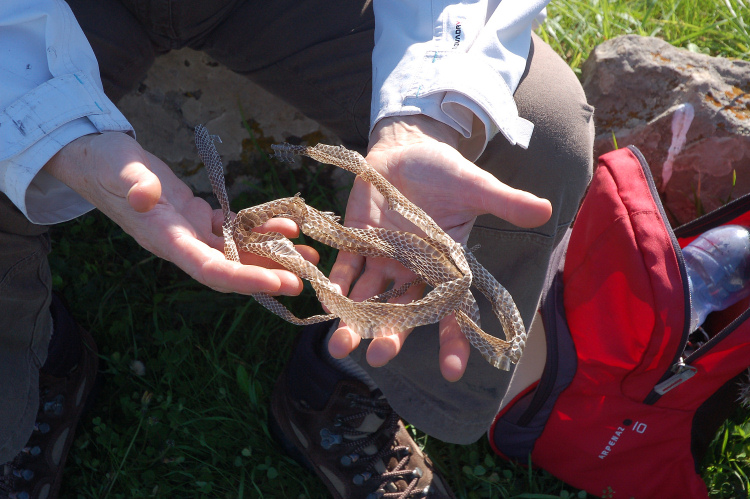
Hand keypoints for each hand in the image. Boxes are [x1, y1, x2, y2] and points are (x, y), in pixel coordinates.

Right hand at [44, 132, 315, 294]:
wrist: (98, 157)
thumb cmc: (106, 165)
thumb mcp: (119, 171)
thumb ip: (135, 185)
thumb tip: (146, 196)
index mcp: (165, 240)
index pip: (210, 271)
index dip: (245, 279)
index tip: (279, 283)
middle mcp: (182, 243)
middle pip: (232, 268)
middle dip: (269, 275)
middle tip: (307, 278)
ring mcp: (191, 232)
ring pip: (238, 251)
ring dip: (273, 254)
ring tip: (310, 256)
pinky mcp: (197, 217)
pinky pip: (234, 229)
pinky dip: (260, 228)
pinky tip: (287, 226)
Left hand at [327, 116, 550, 380]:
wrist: (408, 150)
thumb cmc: (445, 171)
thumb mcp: (477, 187)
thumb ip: (505, 203)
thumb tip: (547, 211)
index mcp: (444, 265)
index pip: (452, 309)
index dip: (454, 340)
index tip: (453, 372)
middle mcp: (413, 271)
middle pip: (403, 311)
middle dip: (391, 334)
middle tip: (378, 356)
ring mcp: (383, 259)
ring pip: (368, 297)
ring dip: (353, 320)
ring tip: (339, 346)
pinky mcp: (356, 241)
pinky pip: (343, 268)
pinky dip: (334, 284)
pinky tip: (325, 302)